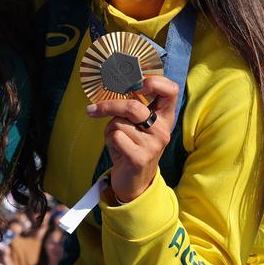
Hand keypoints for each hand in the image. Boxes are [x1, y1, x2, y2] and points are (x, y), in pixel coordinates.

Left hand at [86, 75, 177, 202]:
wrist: (135, 182)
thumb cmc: (132, 146)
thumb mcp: (136, 125)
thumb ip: (133, 107)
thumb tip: (113, 82)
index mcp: (165, 117)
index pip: (171, 90)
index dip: (154, 81)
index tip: (136, 84)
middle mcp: (163, 130)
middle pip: (134, 106)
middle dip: (109, 107)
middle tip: (93, 109)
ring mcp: (153, 145)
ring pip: (119, 123)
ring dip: (109, 129)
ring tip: (116, 140)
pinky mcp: (139, 158)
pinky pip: (115, 137)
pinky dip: (109, 140)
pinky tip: (117, 150)